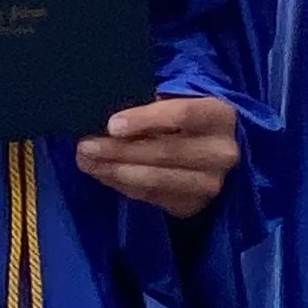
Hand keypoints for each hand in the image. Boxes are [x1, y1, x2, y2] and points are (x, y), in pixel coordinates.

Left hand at [76, 95, 241, 216]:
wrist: (212, 152)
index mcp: (219, 116)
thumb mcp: (177, 101)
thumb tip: (107, 120)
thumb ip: (150, 106)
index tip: (112, 125)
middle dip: (119, 150)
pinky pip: (150, 197)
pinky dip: (121, 185)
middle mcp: (221, 153)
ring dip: (114, 171)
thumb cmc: (185, 119)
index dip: (146, 119)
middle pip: (165, 152)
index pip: (183, 114)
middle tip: (85, 146)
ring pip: (155, 180)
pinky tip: (103, 173)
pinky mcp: (193, 206)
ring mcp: (210, 184)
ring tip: (86, 161)